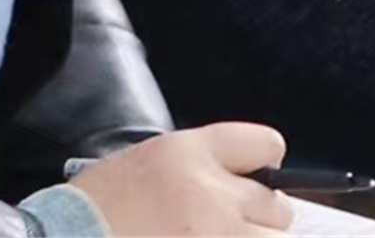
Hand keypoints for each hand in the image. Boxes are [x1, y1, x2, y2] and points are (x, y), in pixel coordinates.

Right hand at [64, 124, 292, 237]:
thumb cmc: (98, 210)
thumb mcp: (147, 165)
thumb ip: (200, 170)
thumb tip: (249, 187)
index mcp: (189, 153)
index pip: (265, 146)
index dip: (264, 165)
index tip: (258, 178)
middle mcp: (208, 193)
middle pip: (275, 205)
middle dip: (260, 220)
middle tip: (229, 227)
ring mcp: (212, 236)